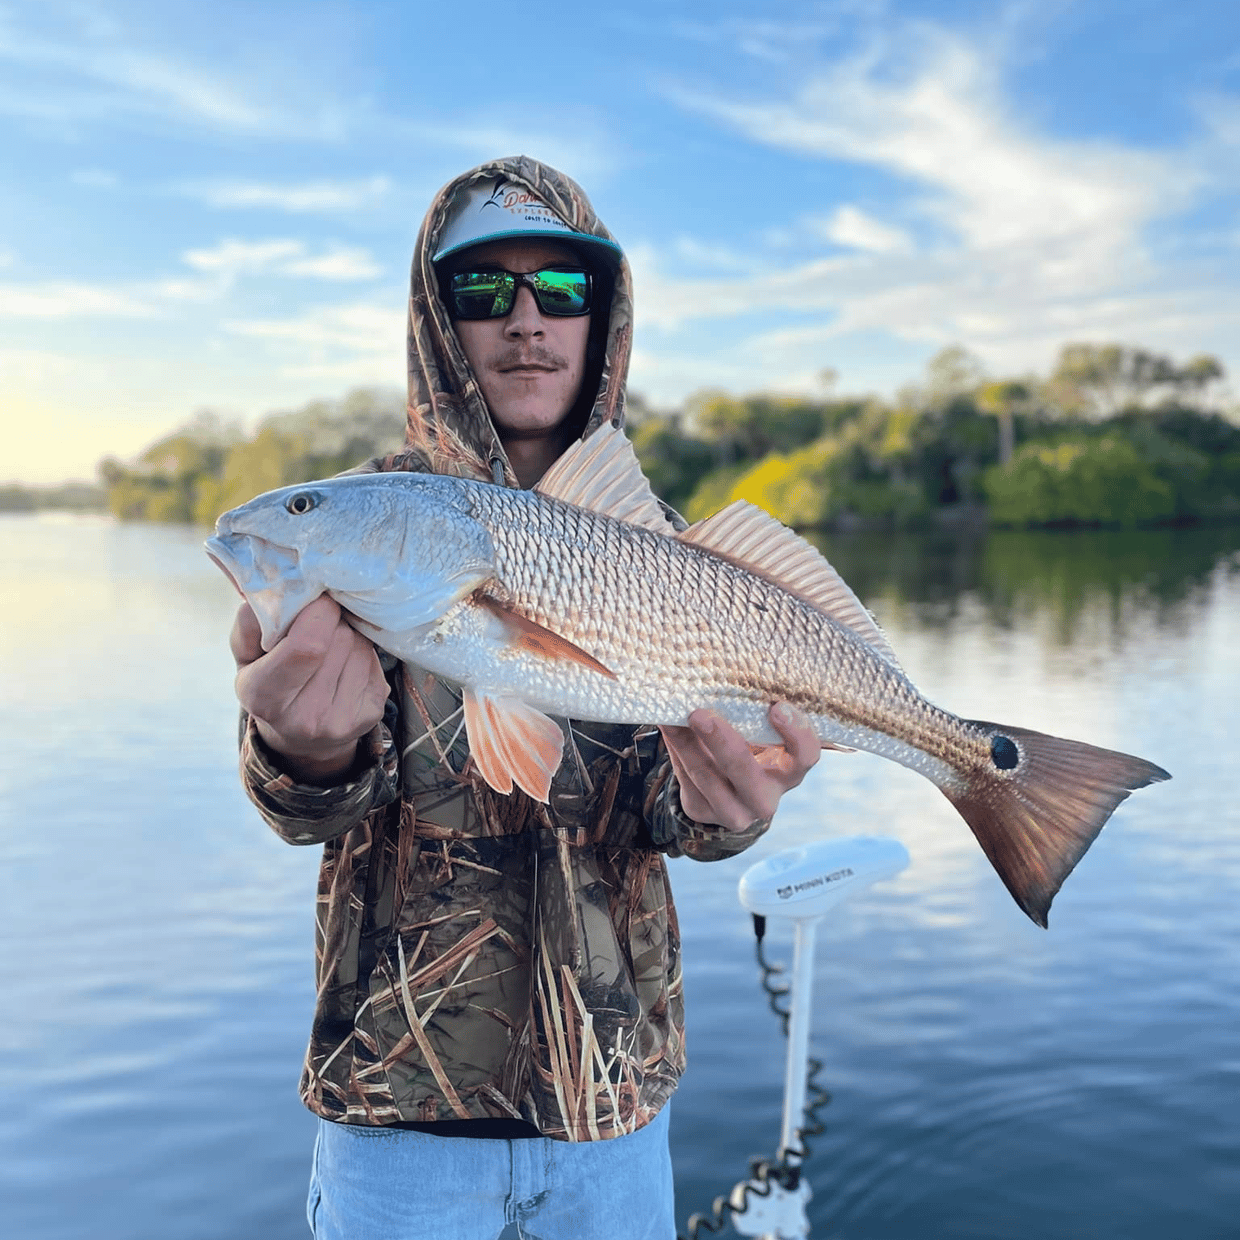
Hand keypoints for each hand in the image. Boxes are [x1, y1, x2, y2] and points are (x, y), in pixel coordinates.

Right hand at [231, 596, 388, 783]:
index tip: (313, 603)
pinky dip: (362, 653)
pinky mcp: (372, 715)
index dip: (317, 612)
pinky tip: (345, 665)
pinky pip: (376, 662)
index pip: (307, 645)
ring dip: (348, 636)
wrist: (300, 738)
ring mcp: (343, 720)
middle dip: (332, 621)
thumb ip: (251, 624)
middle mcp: (306, 717)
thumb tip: (278, 593)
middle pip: (339, 639)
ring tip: (329, 649)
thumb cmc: (269, 684)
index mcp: (265, 697)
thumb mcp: (246, 656)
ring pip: (360, 646)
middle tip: (317, 627)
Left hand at [659, 703, 821, 831]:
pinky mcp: (703, 812)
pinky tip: (668, 728)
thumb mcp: (758, 733)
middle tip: (700, 714)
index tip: (778, 706)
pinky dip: (676, 750)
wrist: (725, 788)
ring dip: (685, 743)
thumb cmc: (749, 747)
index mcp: (790, 771)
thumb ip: (752, 712)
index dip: (796, 733)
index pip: (806, 756)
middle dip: (721, 742)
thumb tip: (723, 672)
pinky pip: (686, 780)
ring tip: (672, 717)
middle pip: (745, 772)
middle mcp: (766, 797)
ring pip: (706, 777)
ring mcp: (734, 811)